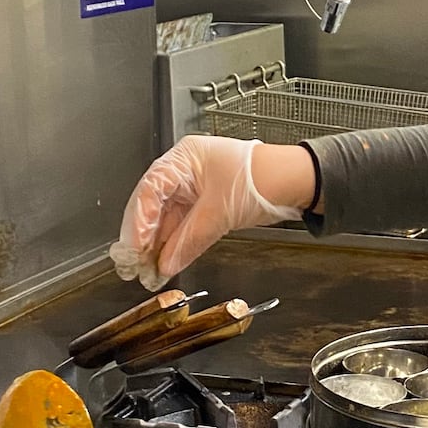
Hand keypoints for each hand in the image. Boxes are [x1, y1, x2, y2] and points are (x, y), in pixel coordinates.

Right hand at [111, 137, 313, 286]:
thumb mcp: (221, 211)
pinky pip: (181, 225)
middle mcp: (184, 171)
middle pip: (152, 205)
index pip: (150, 189)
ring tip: (148, 269)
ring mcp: (192, 188)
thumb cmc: (263, 178)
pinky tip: (165, 261)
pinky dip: (173, 244)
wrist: (293, 183)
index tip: (135, 246)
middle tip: (133, 262)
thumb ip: (190, 240)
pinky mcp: (203, 205)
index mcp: (184, 158)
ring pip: (166, 218)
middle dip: (143, 235)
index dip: (139, 219)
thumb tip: (167, 263)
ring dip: (157, 244)